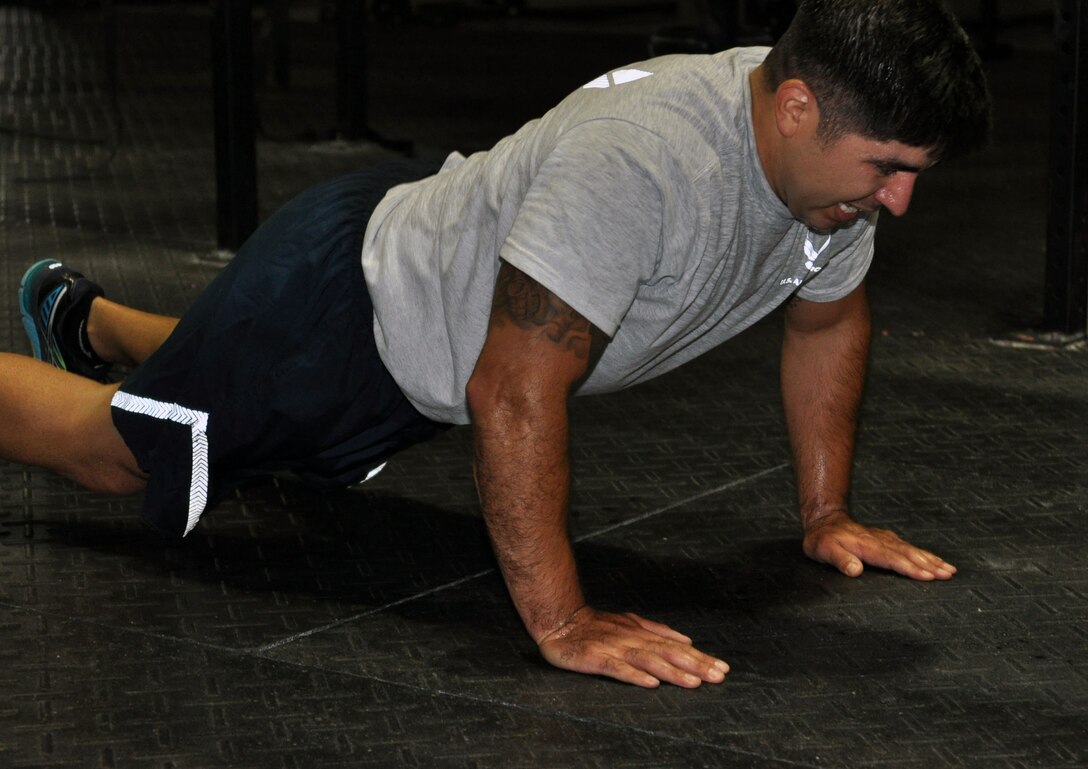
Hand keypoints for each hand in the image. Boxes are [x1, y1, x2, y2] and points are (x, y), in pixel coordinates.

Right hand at [537, 606, 728, 687]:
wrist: (560, 620)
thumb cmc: (596, 625)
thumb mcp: (630, 623)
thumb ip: (657, 631)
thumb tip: (687, 639)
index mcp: (641, 634)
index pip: (676, 647)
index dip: (700, 658)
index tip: (722, 668)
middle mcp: (631, 640)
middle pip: (668, 653)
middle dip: (695, 665)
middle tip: (718, 676)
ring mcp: (614, 649)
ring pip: (648, 660)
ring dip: (672, 671)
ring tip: (693, 682)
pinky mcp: (595, 658)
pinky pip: (616, 668)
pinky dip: (634, 675)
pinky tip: (650, 683)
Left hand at [803, 510, 955, 580]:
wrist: (825, 519)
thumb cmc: (822, 539)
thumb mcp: (823, 550)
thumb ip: (840, 560)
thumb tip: (855, 570)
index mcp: (866, 546)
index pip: (892, 559)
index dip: (910, 568)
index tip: (927, 576)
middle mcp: (880, 541)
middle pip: (908, 554)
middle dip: (929, 565)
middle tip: (948, 575)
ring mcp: (885, 539)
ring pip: (912, 550)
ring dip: (931, 560)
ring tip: (950, 570)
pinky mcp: (888, 539)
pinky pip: (909, 547)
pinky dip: (925, 554)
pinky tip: (936, 560)